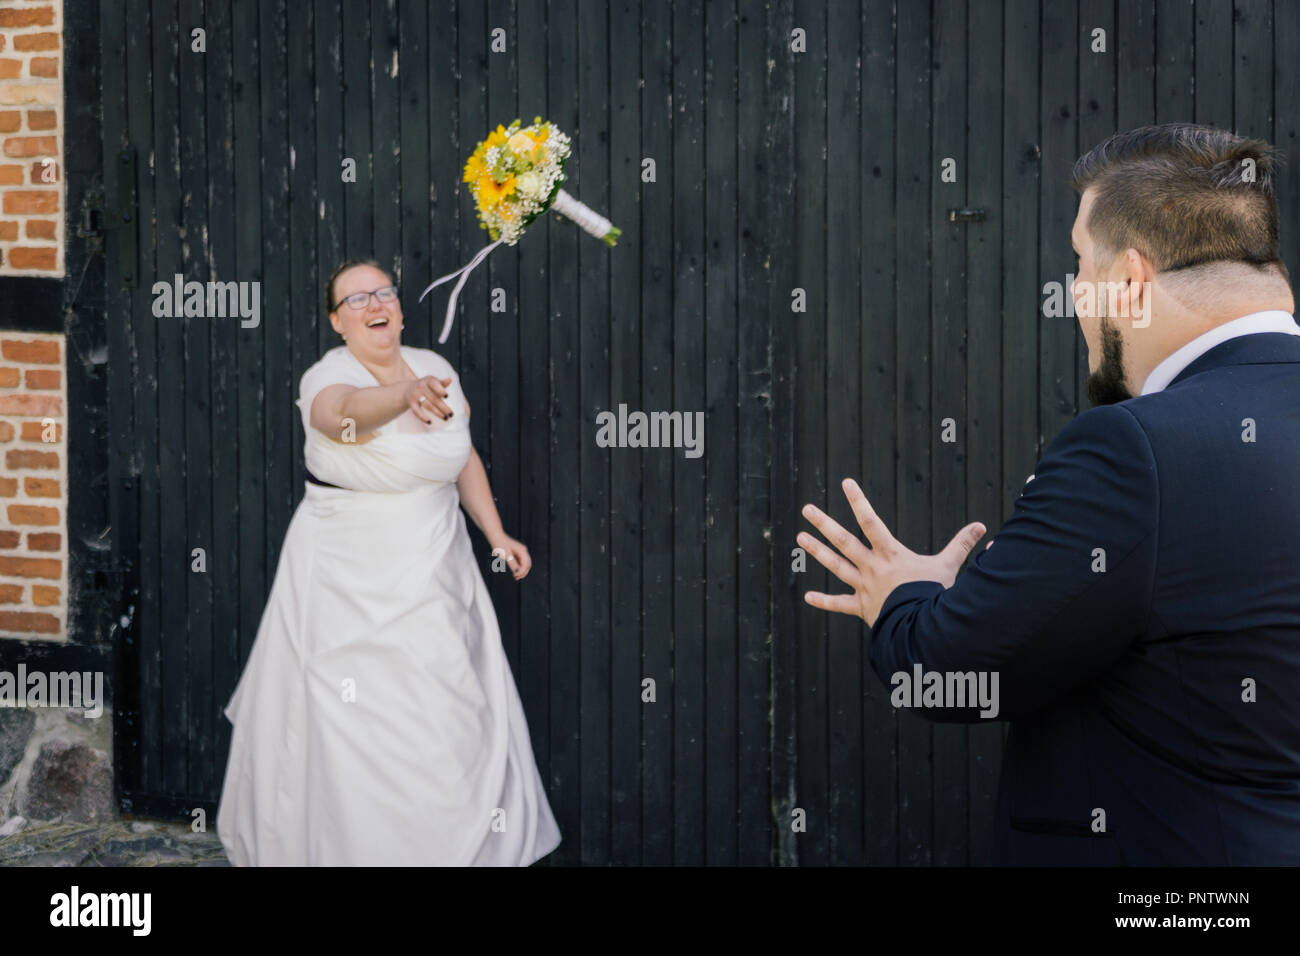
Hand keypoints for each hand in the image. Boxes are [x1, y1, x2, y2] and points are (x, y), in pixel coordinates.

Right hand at [407, 376, 453, 422]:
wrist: (408, 389)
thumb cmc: (426, 385)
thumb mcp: (433, 382)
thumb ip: (442, 383)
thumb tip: (449, 380)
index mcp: (428, 381)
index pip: (434, 384)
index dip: (440, 390)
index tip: (446, 396)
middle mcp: (421, 387)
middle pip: (434, 398)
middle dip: (443, 407)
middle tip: (451, 414)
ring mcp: (415, 395)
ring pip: (428, 405)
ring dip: (438, 413)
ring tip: (446, 418)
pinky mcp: (411, 403)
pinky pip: (417, 411)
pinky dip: (423, 417)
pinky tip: (430, 422)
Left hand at [489, 533, 530, 580]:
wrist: (495, 536)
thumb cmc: (500, 544)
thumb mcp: (506, 555)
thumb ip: (512, 564)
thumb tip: (517, 572)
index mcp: (522, 551)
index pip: (526, 564)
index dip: (522, 572)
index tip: (515, 576)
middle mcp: (523, 551)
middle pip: (528, 564)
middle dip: (523, 572)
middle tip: (516, 578)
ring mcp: (521, 552)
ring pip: (525, 564)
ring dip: (522, 570)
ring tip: (516, 576)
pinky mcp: (517, 552)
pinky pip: (521, 562)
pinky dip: (519, 567)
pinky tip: (515, 571)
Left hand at [798, 478, 985, 626]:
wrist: (924, 629)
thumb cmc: (936, 595)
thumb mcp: (949, 566)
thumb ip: (962, 544)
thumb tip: (983, 527)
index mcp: (891, 554)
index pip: (871, 520)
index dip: (858, 500)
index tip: (845, 482)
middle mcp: (873, 567)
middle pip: (844, 541)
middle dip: (824, 524)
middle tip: (806, 509)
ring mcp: (864, 587)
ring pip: (836, 566)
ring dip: (817, 552)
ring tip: (800, 537)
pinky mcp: (862, 608)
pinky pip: (839, 604)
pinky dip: (824, 602)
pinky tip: (807, 597)